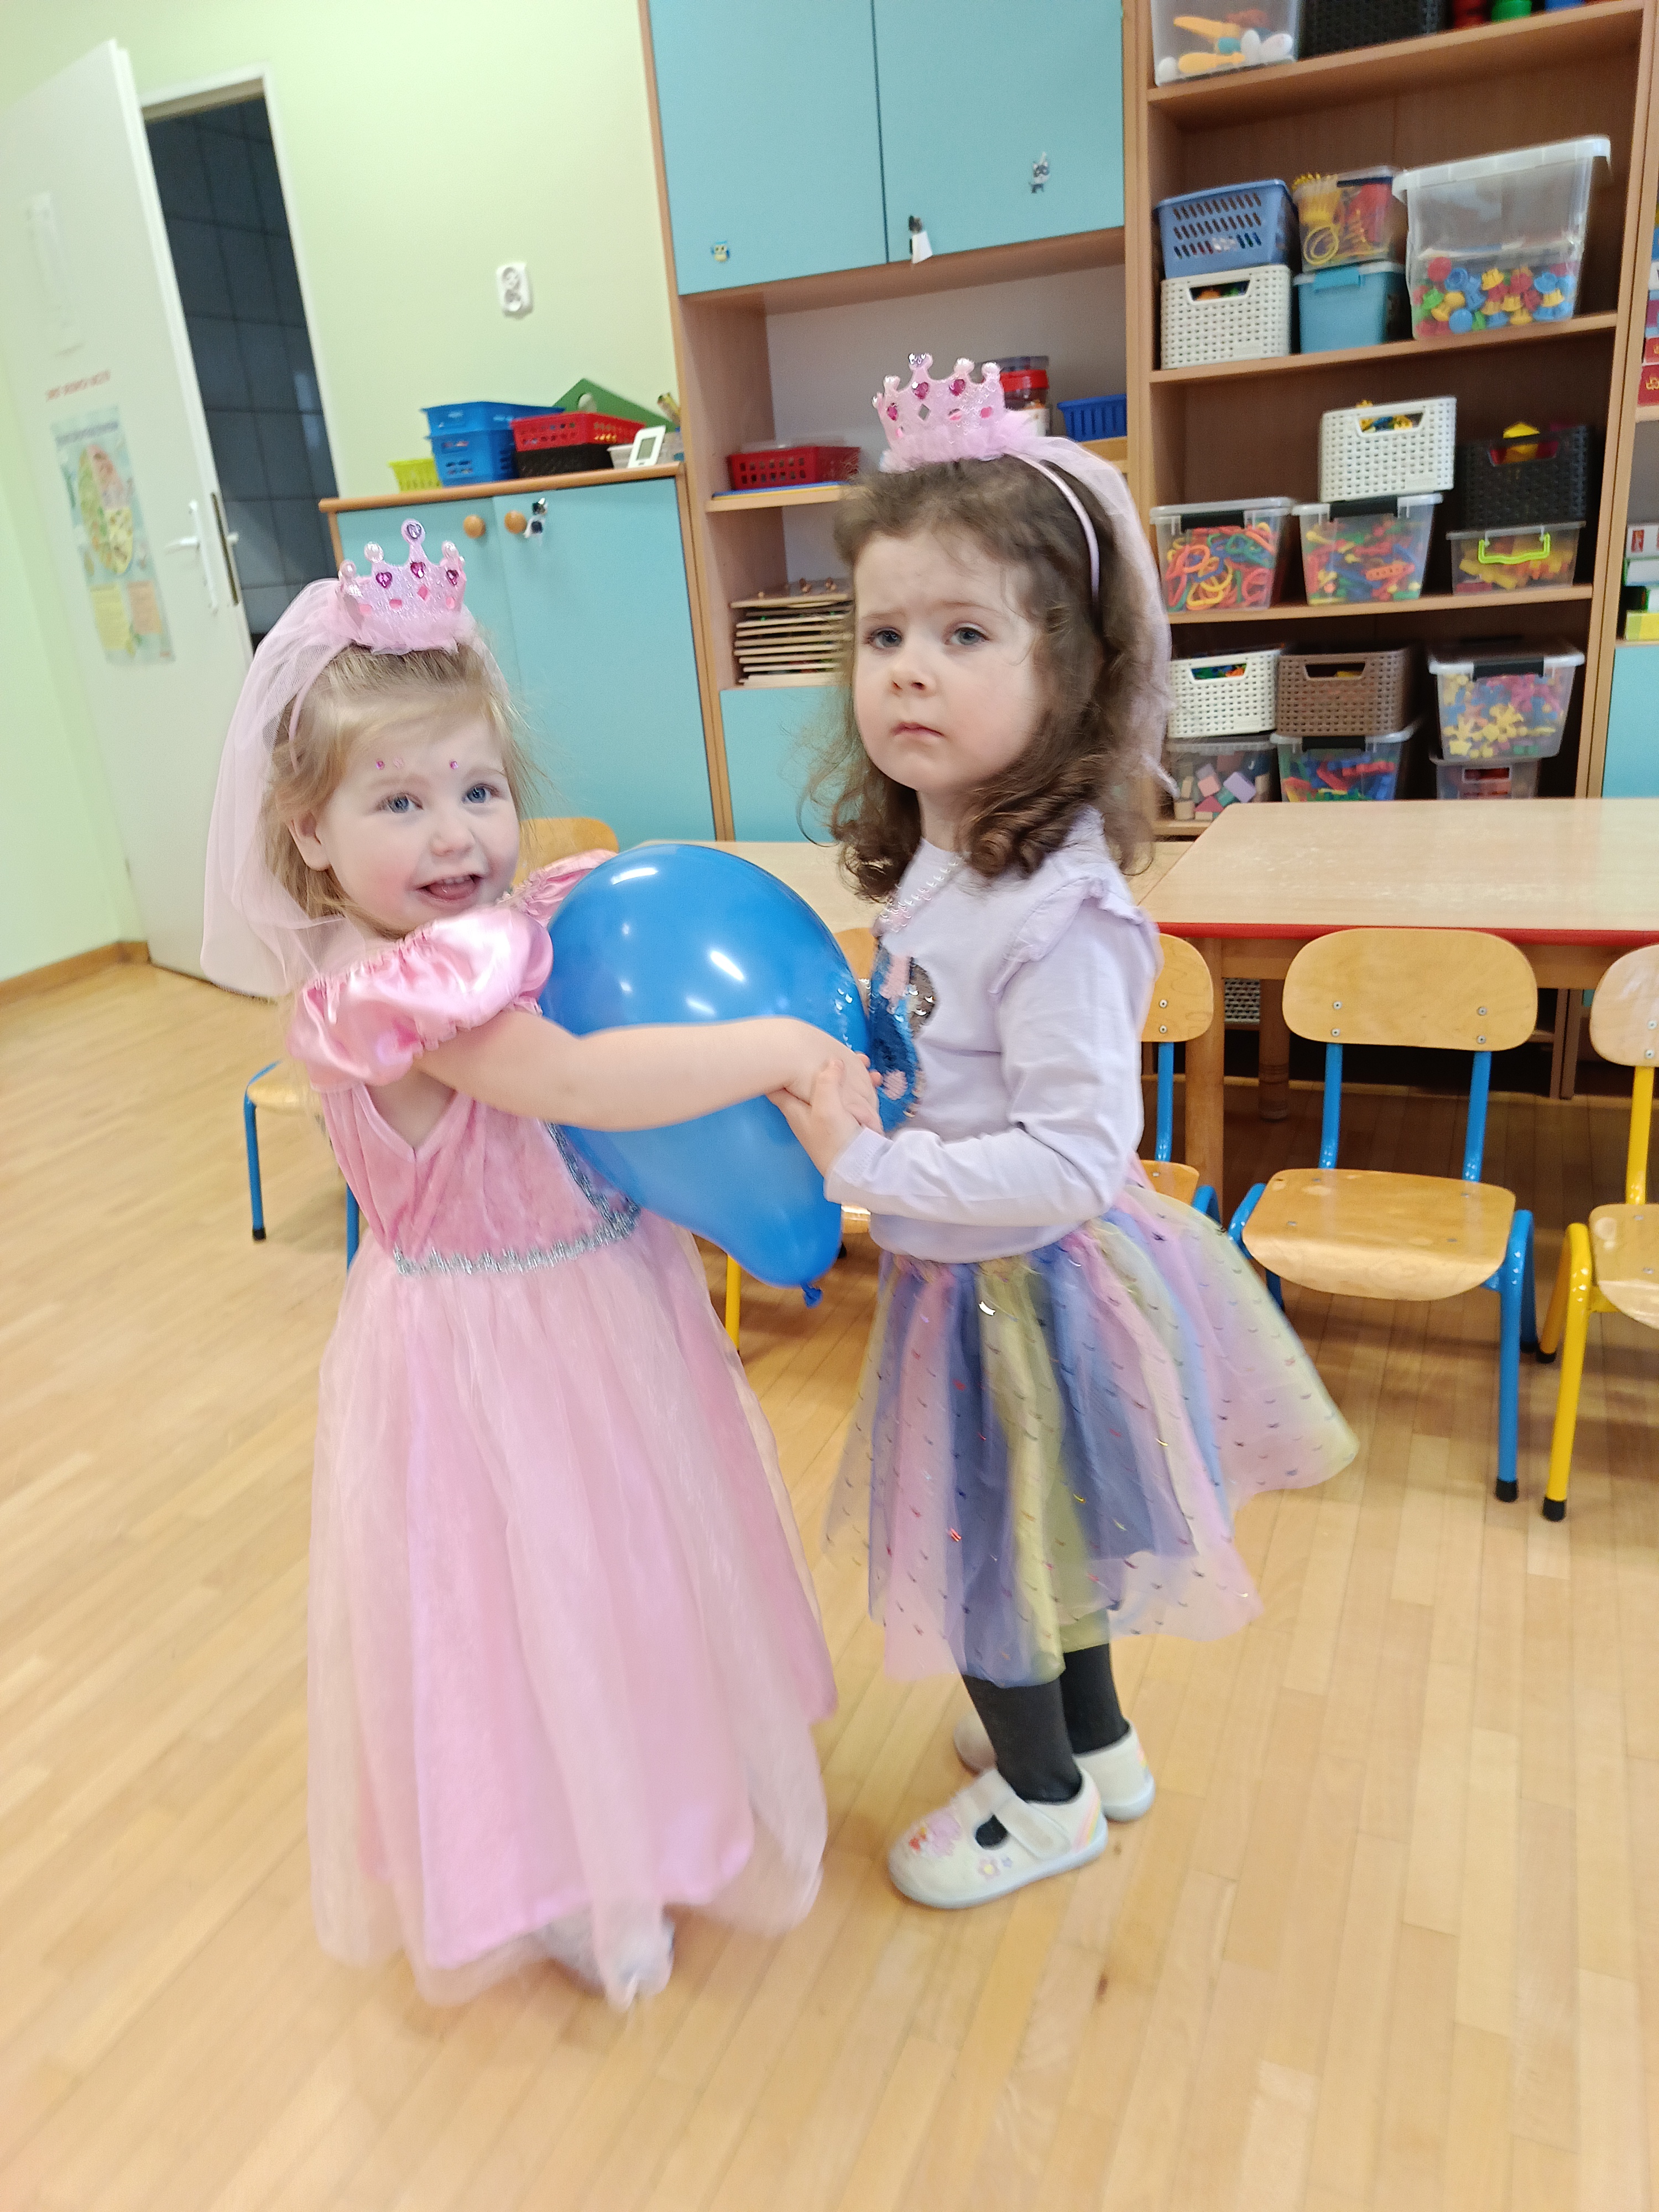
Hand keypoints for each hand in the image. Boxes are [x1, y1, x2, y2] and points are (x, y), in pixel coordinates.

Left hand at [770, 1058, 871, 1175]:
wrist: (858, 1170)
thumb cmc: (835, 1139)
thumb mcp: (828, 1107)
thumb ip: (827, 1081)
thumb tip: (833, 1061)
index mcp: (795, 1108)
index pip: (776, 1086)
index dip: (775, 1069)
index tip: (776, 1051)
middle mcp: (807, 1111)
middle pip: (807, 1081)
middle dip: (821, 1064)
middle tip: (834, 1048)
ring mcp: (826, 1117)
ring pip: (833, 1086)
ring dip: (846, 1073)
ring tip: (864, 1061)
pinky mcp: (845, 1122)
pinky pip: (850, 1098)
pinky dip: (860, 1087)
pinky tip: (874, 1081)